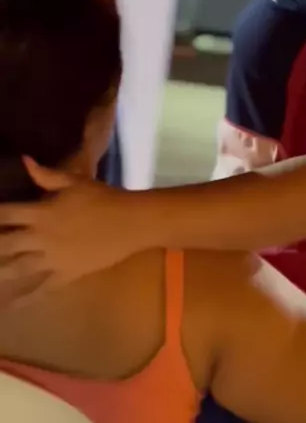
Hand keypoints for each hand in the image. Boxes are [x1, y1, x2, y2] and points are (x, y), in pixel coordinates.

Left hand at [0, 158, 135, 307]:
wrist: (130, 222)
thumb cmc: (103, 197)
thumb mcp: (74, 181)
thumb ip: (46, 175)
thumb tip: (24, 160)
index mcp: (43, 213)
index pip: (7, 213)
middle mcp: (43, 237)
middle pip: (7, 243)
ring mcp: (54, 259)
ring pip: (19, 268)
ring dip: (1, 271)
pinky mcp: (66, 274)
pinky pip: (42, 289)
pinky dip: (24, 300)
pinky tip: (8, 307)